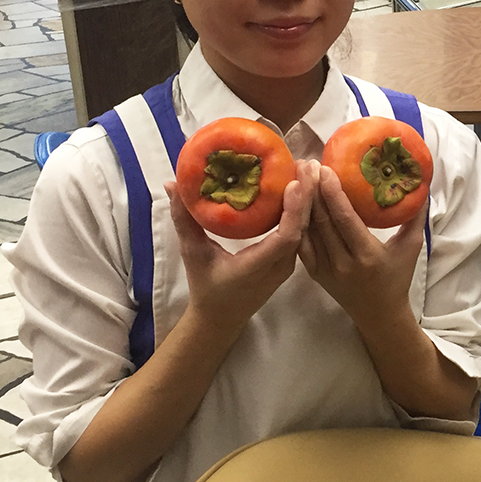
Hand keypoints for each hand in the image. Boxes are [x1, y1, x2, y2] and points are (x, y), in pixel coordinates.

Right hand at [167, 157, 316, 332]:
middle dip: (308, 195)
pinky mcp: (288, 260)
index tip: (293, 183)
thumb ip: (184, 220)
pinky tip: (301, 187)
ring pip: (305, 230)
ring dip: (308, 200)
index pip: (286, 238)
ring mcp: (287, 264)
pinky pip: (300, 233)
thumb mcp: (192, 253)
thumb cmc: (206, 287)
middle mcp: (279, 266)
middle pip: (303, 229)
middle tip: (308, 163)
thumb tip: (172, 185)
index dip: (293, 211)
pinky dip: (302, 210)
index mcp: (257, 266)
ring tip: (308, 169)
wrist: (221, 318)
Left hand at [298, 163, 424, 328]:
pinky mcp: (314, 273)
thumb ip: (415, 217)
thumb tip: (421, 187)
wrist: (379, 314)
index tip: (325, 169)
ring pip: (308, 230)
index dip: (332, 193)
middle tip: (307, 162)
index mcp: (367, 256)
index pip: (344, 219)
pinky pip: (302, 243)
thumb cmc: (397, 278)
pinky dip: (297, 221)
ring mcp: (325, 270)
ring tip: (298, 175)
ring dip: (301, 201)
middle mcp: (343, 264)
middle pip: (322, 221)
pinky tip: (294, 201)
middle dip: (312, 189)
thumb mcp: (411, 248)